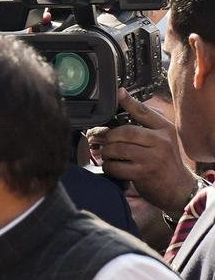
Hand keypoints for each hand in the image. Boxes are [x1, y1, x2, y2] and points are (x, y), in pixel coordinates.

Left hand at [86, 88, 198, 218]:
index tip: (119, 93)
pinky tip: (111, 166)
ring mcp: (152, 158)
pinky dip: (108, 166)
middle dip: (108, 136)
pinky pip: (116, 166)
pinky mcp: (143, 173)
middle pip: (125, 132)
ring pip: (118, 149)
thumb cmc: (164, 161)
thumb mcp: (164, 139)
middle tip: (102, 140)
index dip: (130, 102)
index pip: (145, 112)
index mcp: (165, 129)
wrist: (177, 186)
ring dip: (106, 152)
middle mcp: (161, 141)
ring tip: (107, 154)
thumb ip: (148, 126)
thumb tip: (124, 106)